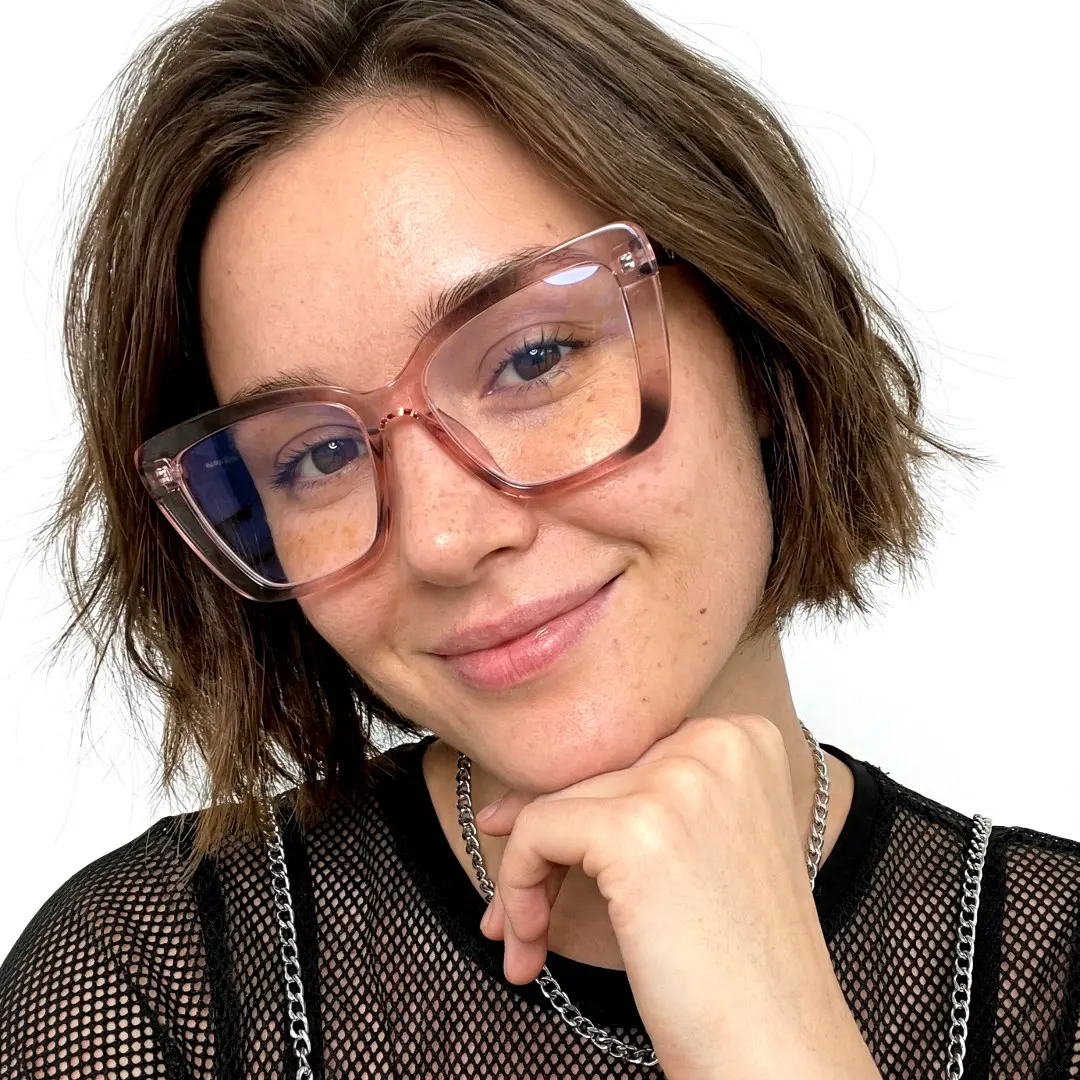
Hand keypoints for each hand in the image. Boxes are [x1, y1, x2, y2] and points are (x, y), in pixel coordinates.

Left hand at [473, 714, 880, 1079]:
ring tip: (524, 940)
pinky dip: (516, 891)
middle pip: (588, 774)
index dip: (581, 812)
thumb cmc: (741, 968)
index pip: (627, 753)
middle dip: (544, 846)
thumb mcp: (706, 849)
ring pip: (553, 803)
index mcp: (744, 738)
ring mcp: (680, 780)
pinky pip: (535, 834)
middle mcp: (718, 742)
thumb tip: (523, 798)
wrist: (776, 1051)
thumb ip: (646, 801)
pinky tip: (529, 950)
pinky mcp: (633, 828)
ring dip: (524, 879)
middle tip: (518, 912)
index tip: (550, 862)